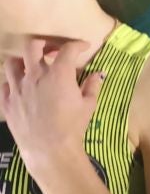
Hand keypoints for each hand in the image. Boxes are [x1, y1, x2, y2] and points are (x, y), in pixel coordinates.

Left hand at [0, 39, 103, 177]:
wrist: (49, 149)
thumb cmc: (73, 126)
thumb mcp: (89, 105)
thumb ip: (92, 86)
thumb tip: (97, 74)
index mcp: (59, 74)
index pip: (68, 49)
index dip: (77, 45)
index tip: (83, 47)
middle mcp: (35, 76)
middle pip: (33, 46)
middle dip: (44, 44)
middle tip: (52, 52)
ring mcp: (17, 88)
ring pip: (13, 62)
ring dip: (23, 61)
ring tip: (31, 67)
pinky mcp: (7, 102)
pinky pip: (5, 84)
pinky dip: (13, 82)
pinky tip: (21, 87)